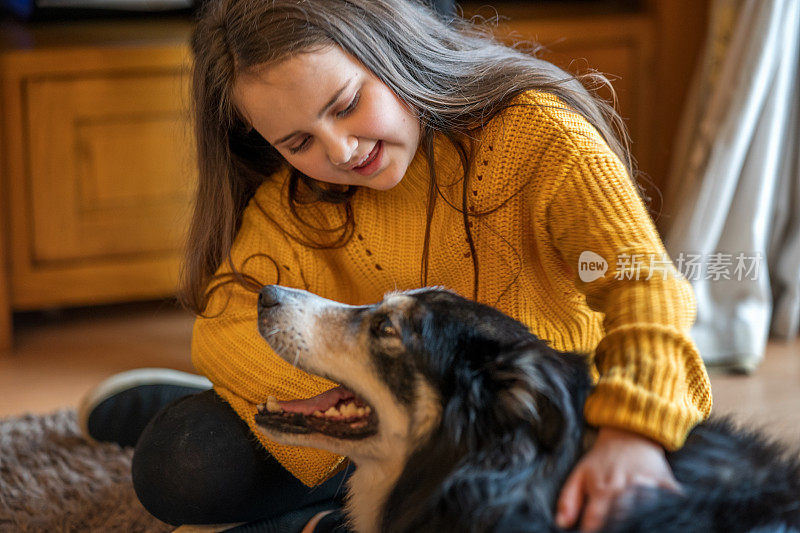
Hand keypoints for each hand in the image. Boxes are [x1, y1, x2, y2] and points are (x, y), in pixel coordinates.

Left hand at [555, 426, 680, 531]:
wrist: (630, 434)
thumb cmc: (602, 460)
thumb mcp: (579, 474)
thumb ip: (568, 500)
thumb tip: (561, 524)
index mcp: (602, 490)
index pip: (595, 522)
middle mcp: (625, 489)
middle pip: (622, 520)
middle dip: (617, 528)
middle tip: (614, 529)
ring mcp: (647, 486)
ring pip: (646, 512)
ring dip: (640, 520)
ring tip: (638, 525)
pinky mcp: (667, 484)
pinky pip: (671, 501)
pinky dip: (668, 509)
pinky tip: (662, 519)